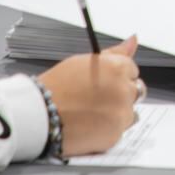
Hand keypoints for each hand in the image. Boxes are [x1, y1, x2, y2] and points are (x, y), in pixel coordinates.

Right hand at [39, 35, 143, 157]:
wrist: (39, 115)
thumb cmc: (57, 87)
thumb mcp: (84, 62)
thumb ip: (115, 53)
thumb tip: (133, 40)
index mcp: (118, 68)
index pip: (132, 70)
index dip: (116, 76)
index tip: (103, 83)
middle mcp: (124, 90)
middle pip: (135, 90)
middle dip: (121, 93)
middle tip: (97, 99)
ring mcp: (121, 114)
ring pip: (130, 112)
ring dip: (117, 112)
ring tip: (91, 113)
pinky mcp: (115, 134)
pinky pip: (120, 130)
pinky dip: (108, 129)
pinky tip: (90, 125)